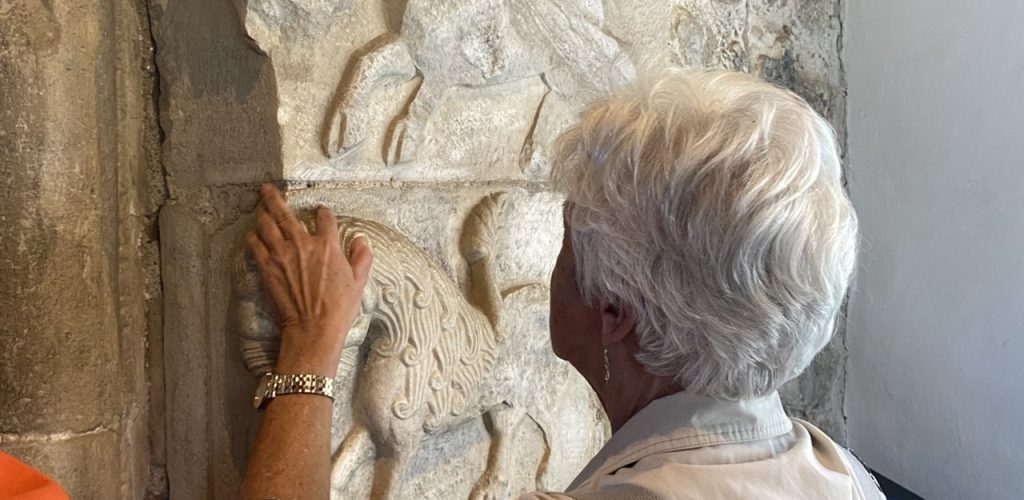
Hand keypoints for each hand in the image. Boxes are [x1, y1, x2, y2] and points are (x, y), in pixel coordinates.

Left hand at [246, 183, 372, 376]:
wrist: (313, 327)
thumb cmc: (338, 308)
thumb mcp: (358, 282)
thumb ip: (361, 257)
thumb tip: (361, 241)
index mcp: (327, 245)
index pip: (323, 217)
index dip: (322, 212)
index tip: (320, 213)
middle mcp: (302, 244)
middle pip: (285, 212)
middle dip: (275, 198)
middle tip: (267, 189)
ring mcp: (282, 254)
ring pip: (266, 224)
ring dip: (262, 213)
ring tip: (259, 207)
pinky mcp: (266, 267)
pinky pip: (255, 244)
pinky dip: (253, 236)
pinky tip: (253, 233)